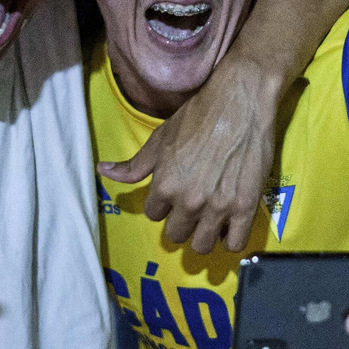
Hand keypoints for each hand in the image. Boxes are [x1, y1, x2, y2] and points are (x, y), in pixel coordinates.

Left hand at [98, 58, 281, 253]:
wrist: (240, 103)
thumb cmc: (197, 116)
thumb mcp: (160, 138)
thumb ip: (134, 165)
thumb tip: (103, 171)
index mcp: (165, 186)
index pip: (154, 214)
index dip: (163, 204)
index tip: (174, 194)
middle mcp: (189, 202)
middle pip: (176, 234)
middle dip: (181, 222)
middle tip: (192, 206)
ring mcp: (218, 207)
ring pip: (203, 245)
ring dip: (203, 235)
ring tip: (210, 219)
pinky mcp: (245, 207)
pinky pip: (235, 244)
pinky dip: (231, 238)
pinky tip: (230, 224)